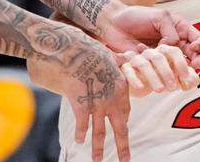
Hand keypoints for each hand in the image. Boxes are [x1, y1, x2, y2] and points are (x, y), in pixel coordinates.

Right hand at [27, 27, 131, 161]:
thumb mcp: (109, 54)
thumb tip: (126, 56)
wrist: (73, 48)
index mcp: (120, 87)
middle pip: (120, 128)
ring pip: (100, 131)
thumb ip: (118, 61)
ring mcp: (98, 103)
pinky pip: (83, 124)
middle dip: (122, 146)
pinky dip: (81, 133)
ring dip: (98, 148)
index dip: (123, 120)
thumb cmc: (91, 48)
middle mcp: (112, 99)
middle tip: (126, 160)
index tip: (122, 129)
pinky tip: (79, 141)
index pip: (125, 110)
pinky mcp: (82, 104)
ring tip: (99, 161)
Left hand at [99, 4, 199, 69]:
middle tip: (193, 66)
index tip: (194, 48)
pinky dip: (162, 72)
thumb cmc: (137, 16)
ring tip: (177, 71)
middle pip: (194, 57)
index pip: (199, 40)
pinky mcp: (153, 67)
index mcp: (180, 30)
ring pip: (180, 68)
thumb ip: (171, 32)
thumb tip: (174, 48)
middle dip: (196, 62)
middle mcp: (175, 45)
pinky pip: (162, 74)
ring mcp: (165, 57)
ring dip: (181, 71)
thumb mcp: (160, 17)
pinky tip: (153, 65)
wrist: (114, 24)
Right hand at [116, 44, 199, 97]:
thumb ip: (186, 78)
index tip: (188, 80)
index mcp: (163, 53)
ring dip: (153, 77)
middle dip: (167, 72)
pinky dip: (134, 78)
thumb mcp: (171, 79)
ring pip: (143, 64)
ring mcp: (135, 59)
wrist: (132, 82)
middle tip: (173, 88)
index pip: (174, 52)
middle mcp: (149, 53)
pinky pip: (127, 70)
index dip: (182, 65)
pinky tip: (141, 88)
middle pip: (159, 57)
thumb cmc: (155, 79)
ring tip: (160, 90)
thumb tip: (194, 81)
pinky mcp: (123, 67)